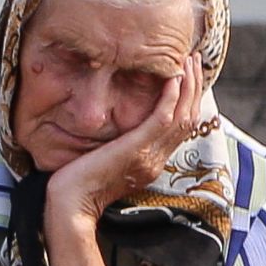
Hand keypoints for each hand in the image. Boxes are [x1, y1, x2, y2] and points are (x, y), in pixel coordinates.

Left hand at [44, 52, 204, 220]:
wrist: (71, 206)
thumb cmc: (77, 185)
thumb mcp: (106, 162)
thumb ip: (119, 146)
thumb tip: (119, 127)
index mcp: (152, 163)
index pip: (181, 129)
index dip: (188, 101)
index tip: (187, 77)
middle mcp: (157, 160)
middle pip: (189, 119)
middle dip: (194, 87)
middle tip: (194, 60)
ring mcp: (150, 156)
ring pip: (183, 116)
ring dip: (189, 85)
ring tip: (189, 60)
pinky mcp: (138, 149)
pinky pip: (164, 118)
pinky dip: (172, 96)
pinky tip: (174, 77)